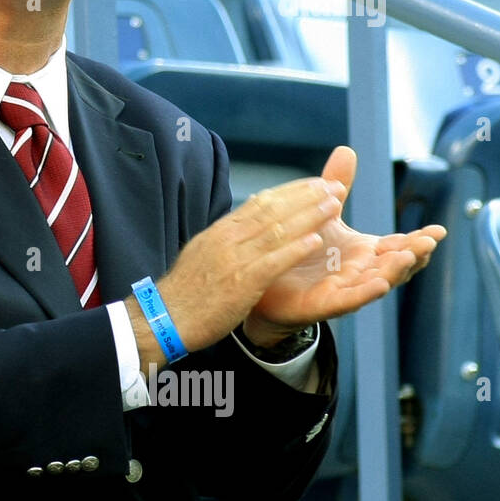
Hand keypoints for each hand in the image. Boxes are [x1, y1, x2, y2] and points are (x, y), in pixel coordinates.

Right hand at [146, 171, 347, 355]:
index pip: (260, 203)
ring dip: (308, 216)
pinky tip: (316, 241)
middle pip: (272, 210)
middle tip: (333, 186)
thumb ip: (224, 239)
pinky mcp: (241, 283)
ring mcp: (234, 259)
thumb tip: (240, 224)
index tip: (314, 184)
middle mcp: (227, 239)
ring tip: (334, 205)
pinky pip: (273, 262)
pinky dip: (295, 249)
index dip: (290, 191)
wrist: (165, 317)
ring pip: (277, 230)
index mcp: (220, 231)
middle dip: (306, 196)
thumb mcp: (201, 254)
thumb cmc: (185, 292)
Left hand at [244, 146, 445, 344]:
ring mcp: (345, 289)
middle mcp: (360, 272)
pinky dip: (365, 293)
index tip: (438, 230)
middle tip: (428, 242)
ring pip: (376, 282)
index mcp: (364, 252)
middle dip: (413, 254)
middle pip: (395, 265)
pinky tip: (379, 285)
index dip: (418, 239)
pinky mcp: (325, 303)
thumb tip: (347, 150)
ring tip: (407, 258)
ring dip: (394, 271)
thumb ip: (338, 187)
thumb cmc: (302, 250)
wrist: (266, 282)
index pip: (398, 245)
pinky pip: (349, 300)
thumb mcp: (323, 214)